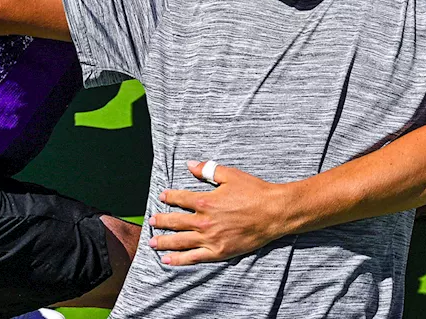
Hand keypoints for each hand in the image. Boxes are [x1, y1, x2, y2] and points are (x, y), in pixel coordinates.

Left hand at [148, 160, 291, 265]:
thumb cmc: (255, 192)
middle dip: (161, 221)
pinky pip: (193, 257)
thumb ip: (208, 170)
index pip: (180, 199)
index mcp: (205, 201)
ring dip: (163, 241)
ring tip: (152, 242)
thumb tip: (190, 164)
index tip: (162, 196)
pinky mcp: (218, 252)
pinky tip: (167, 260)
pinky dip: (178, 259)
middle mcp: (204, 221)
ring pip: (180, 241)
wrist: (274, 213)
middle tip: (151, 221)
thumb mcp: (231, 175)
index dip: (169, 197)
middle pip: (175, 222)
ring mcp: (210, 238)